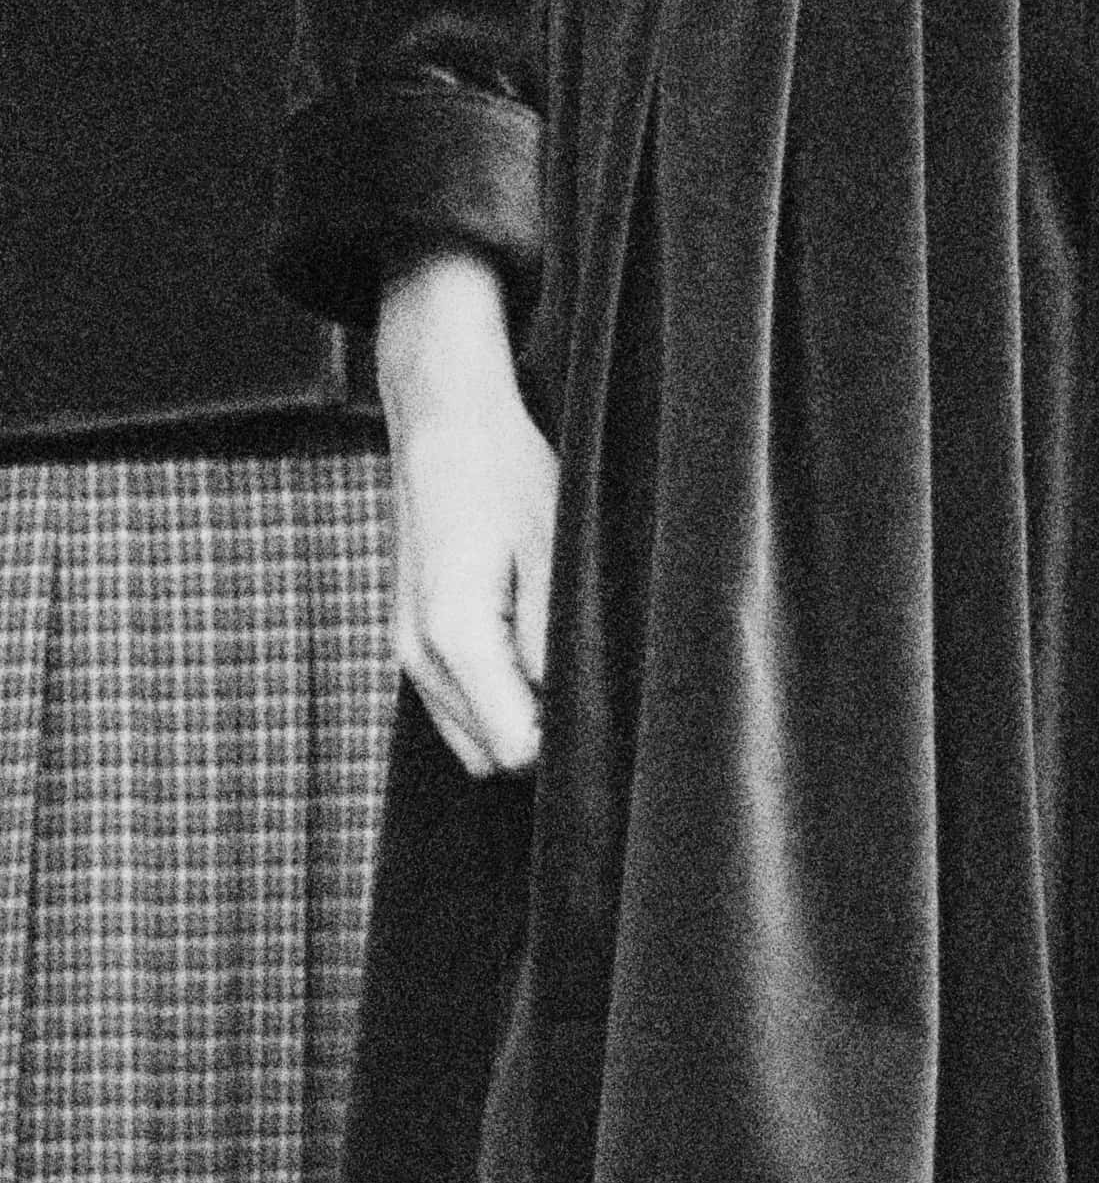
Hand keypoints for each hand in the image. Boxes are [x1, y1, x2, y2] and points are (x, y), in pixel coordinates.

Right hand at [377, 249, 555, 779]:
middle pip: (491, 758)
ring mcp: (407, 652)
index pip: (517, 750)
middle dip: (543, 738)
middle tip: (591, 681)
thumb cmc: (507, 476)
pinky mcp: (410, 641)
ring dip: (518, 720)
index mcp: (455, 638)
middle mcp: (418, 658)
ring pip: (471, 739)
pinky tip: (530, 651)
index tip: (606, 703)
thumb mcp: (557, 555)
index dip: (568, 740)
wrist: (445, 424)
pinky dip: (495, 700)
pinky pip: (457, 706)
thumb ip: (560, 646)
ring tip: (561, 658)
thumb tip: (581, 714)